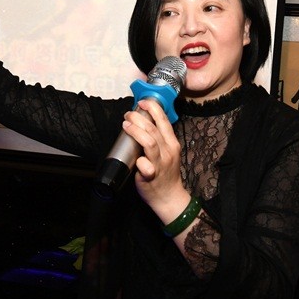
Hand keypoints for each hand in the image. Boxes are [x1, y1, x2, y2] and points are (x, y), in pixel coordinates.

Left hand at [124, 99, 190, 221]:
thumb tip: (143, 123)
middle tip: (128, 115)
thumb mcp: (168, 152)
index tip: (143, 103)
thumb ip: (160, 139)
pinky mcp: (151, 176)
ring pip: (149, 142)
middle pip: (153, 128)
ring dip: (136, 131)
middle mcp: (168, 151)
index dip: (153, 109)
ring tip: (126, 125)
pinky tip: (136, 159)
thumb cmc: (166, 173)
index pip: (164, 121)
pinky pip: (146, 166)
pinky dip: (140, 161)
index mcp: (172, 143)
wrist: (169, 196)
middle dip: (138, 118)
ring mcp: (160, 163)